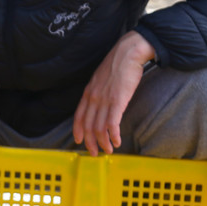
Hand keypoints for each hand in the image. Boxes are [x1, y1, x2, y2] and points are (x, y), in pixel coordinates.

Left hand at [72, 30, 152, 155]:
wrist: (128, 53)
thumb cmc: (118, 64)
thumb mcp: (101, 78)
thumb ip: (98, 91)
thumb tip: (100, 103)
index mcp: (88, 92)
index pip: (79, 116)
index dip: (78, 131)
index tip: (79, 141)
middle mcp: (94, 98)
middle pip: (88, 126)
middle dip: (90, 142)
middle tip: (95, 152)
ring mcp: (105, 100)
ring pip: (99, 128)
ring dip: (103, 142)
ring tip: (108, 150)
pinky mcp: (118, 102)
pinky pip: (112, 124)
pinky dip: (114, 136)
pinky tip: (117, 142)